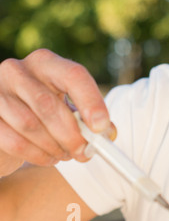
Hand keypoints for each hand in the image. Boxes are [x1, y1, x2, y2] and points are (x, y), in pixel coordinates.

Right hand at [0, 49, 111, 176]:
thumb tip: (107, 133)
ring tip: (66, 154)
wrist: (3, 121)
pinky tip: (48, 158)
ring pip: (30, 125)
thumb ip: (89, 118)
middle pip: (49, 105)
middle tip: (84, 152)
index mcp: (46, 63)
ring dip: (54, 147)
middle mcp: (18, 70)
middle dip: (72, 135)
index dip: (90, 101)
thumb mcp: (67, 107)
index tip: (100, 127)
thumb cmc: (42, 113)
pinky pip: (14, 141)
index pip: (73, 75)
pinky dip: (37, 155)